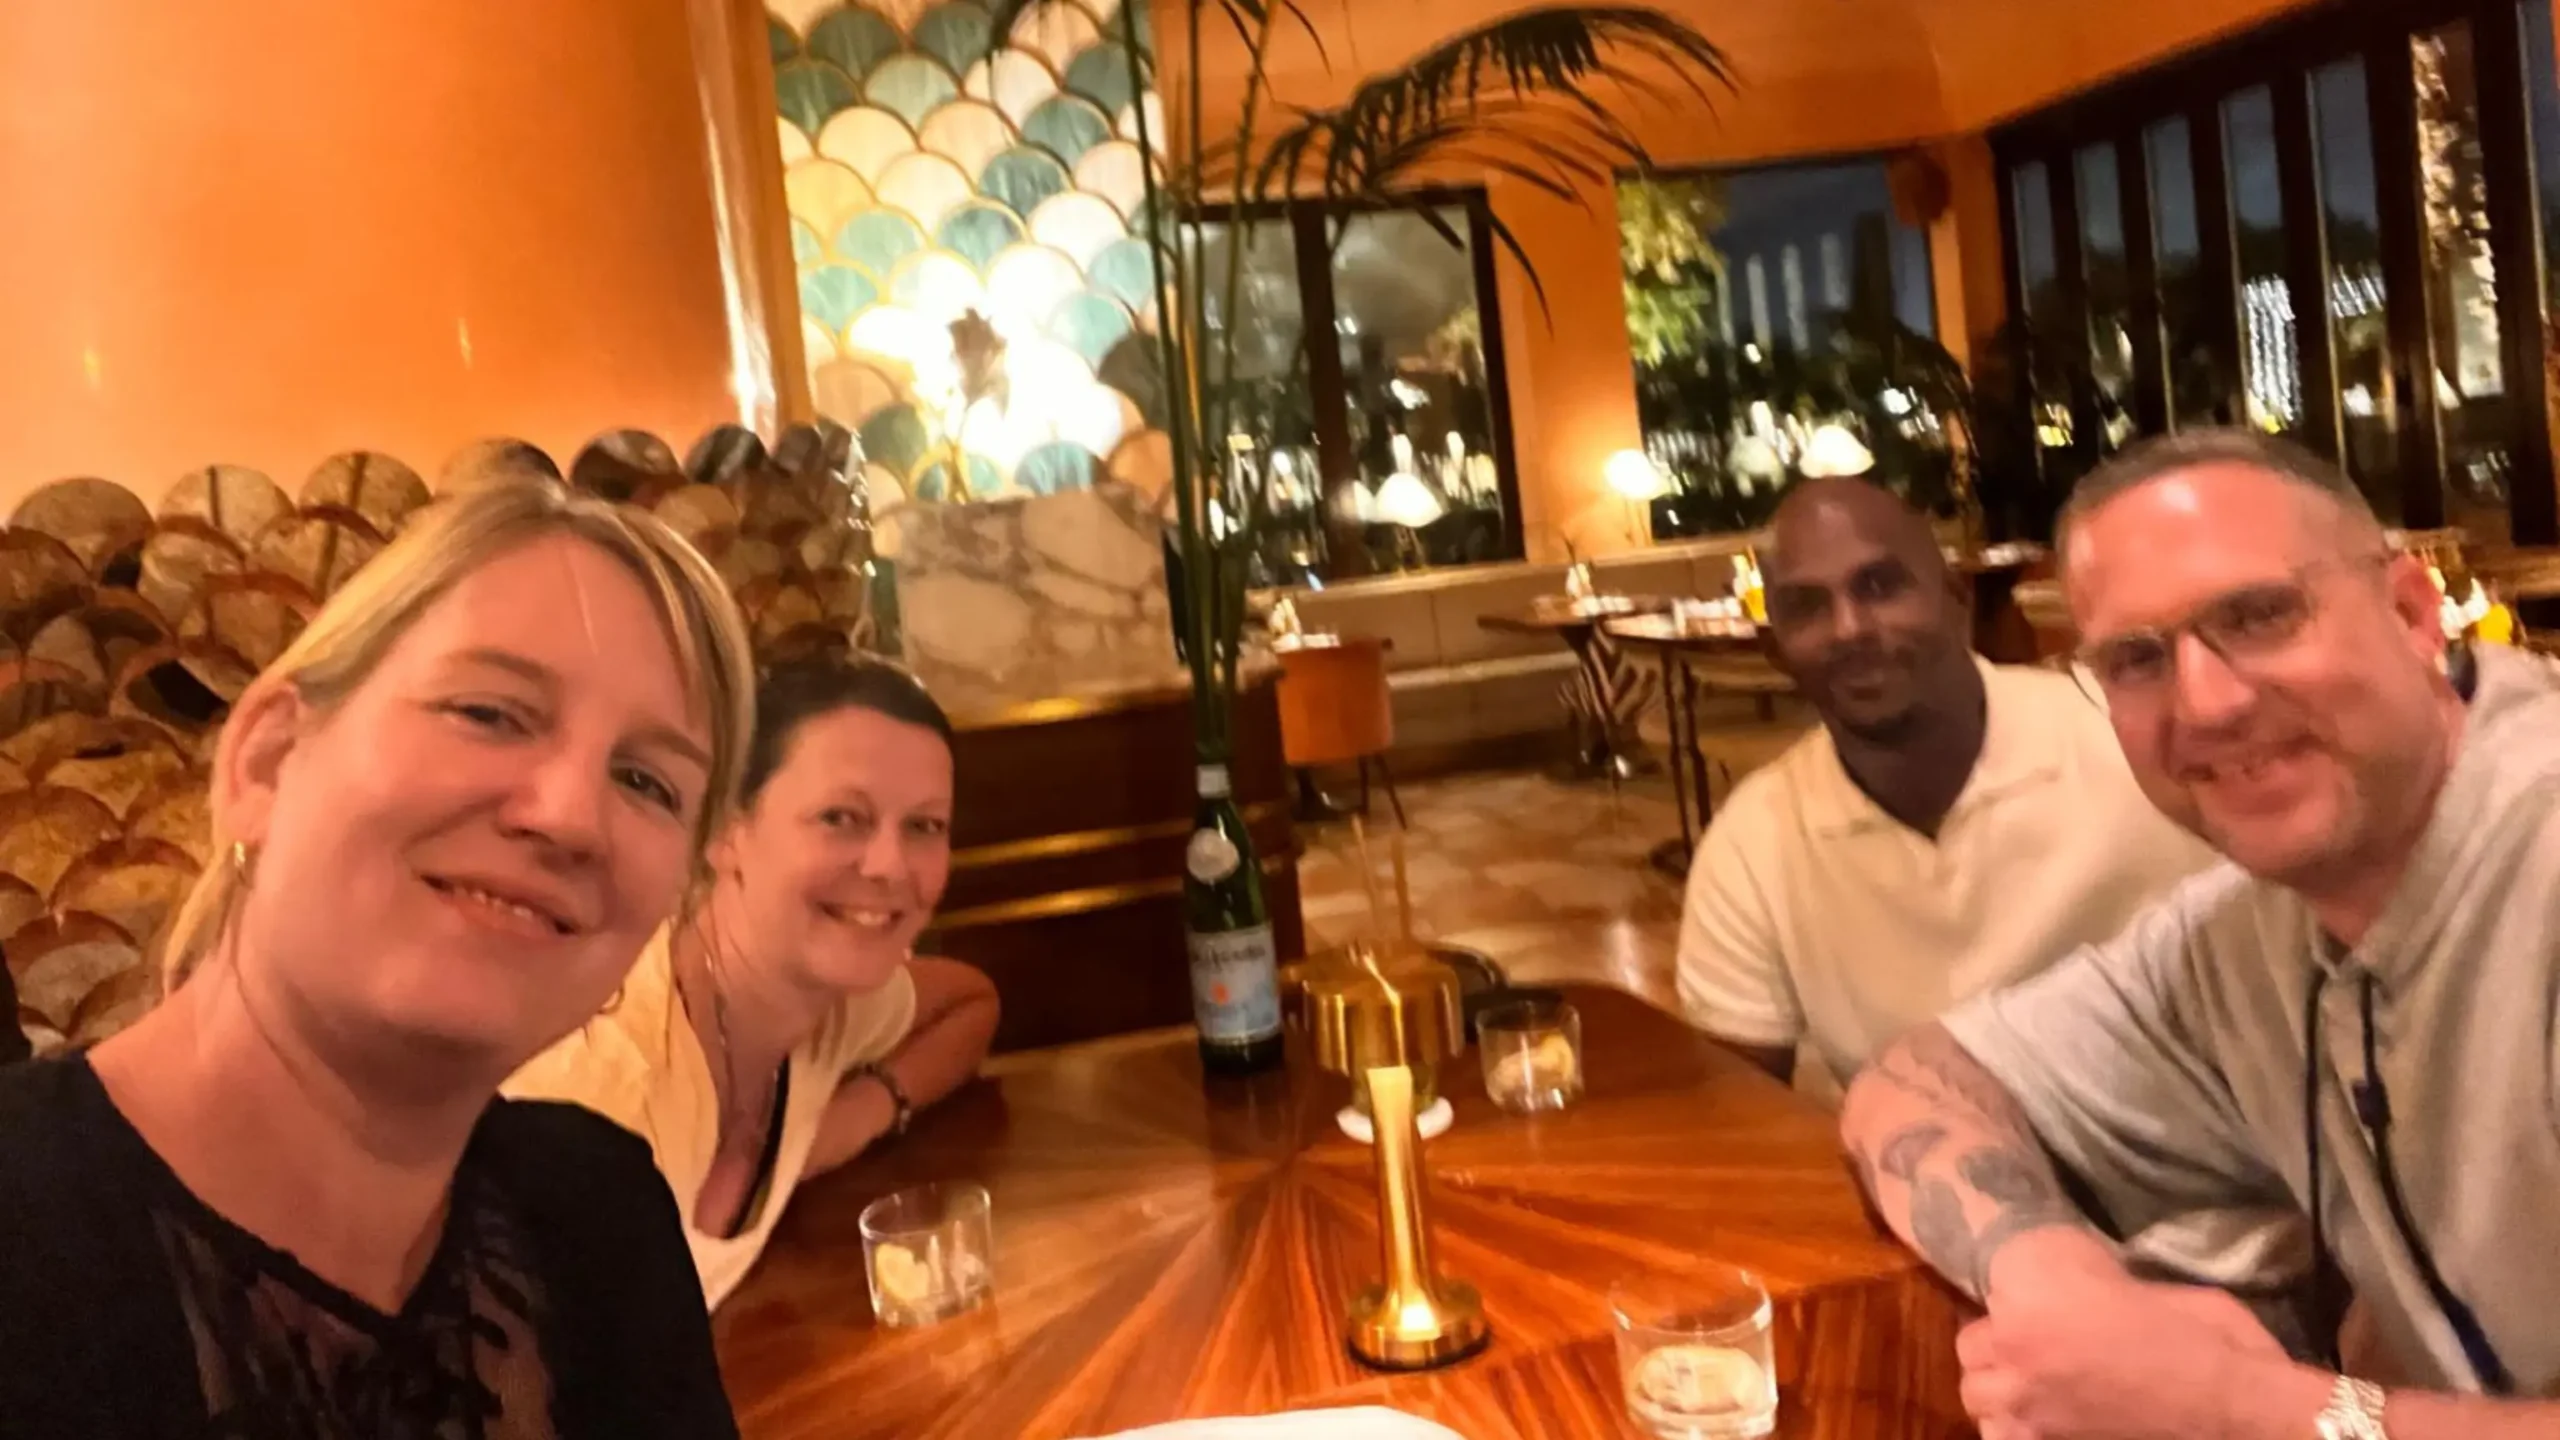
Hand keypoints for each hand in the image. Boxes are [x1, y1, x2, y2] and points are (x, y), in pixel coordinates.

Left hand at [1959, 1251, 2290, 1439]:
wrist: (2236, 1409)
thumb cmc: (2205, 1339)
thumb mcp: (2144, 1287)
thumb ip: (2094, 1288)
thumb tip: (2083, 1293)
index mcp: (2035, 1290)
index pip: (1992, 1288)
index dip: (2021, 1302)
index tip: (2046, 1309)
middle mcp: (2014, 1346)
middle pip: (1973, 1347)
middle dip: (2004, 1349)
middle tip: (2042, 1353)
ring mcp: (2022, 1407)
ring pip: (1979, 1398)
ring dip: (2004, 1392)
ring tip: (2040, 1393)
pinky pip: (2001, 1436)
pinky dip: (2019, 1430)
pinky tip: (2050, 1425)